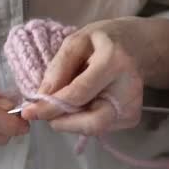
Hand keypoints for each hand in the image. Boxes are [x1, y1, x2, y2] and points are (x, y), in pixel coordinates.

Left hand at [22, 17, 168, 135]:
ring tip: (71, 98)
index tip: (29, 112)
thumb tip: (41, 98)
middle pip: (92, 123)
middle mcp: (129, 90)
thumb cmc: (105, 41)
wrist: (139, 47)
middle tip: (47, 111)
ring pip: (93, 128)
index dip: (51, 106)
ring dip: (73, 118)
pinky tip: (88, 100)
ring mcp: (133, 107)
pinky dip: (85, 118)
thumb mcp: (77, 41)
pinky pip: (100, 126)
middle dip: (63, 122)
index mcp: (114, 63)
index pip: (78, 94)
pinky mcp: (132, 118)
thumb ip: (58, 68)